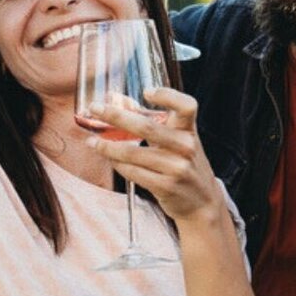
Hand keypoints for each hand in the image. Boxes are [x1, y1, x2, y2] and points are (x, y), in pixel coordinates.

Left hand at [85, 86, 226, 230]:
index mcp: (189, 130)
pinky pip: (133, 172)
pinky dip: (117, 164)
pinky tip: (109, 158)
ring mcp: (177, 168)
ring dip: (107, 146)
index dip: (168, 95)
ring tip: (92, 141)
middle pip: (147, 127)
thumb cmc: (184, 165)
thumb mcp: (178, 141)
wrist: (203, 202)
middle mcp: (186, 147)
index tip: (146, 92)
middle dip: (116, 116)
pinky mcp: (166, 187)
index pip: (187, 106)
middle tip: (95, 108)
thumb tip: (115, 99)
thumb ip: (152, 122)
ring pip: (133, 153)